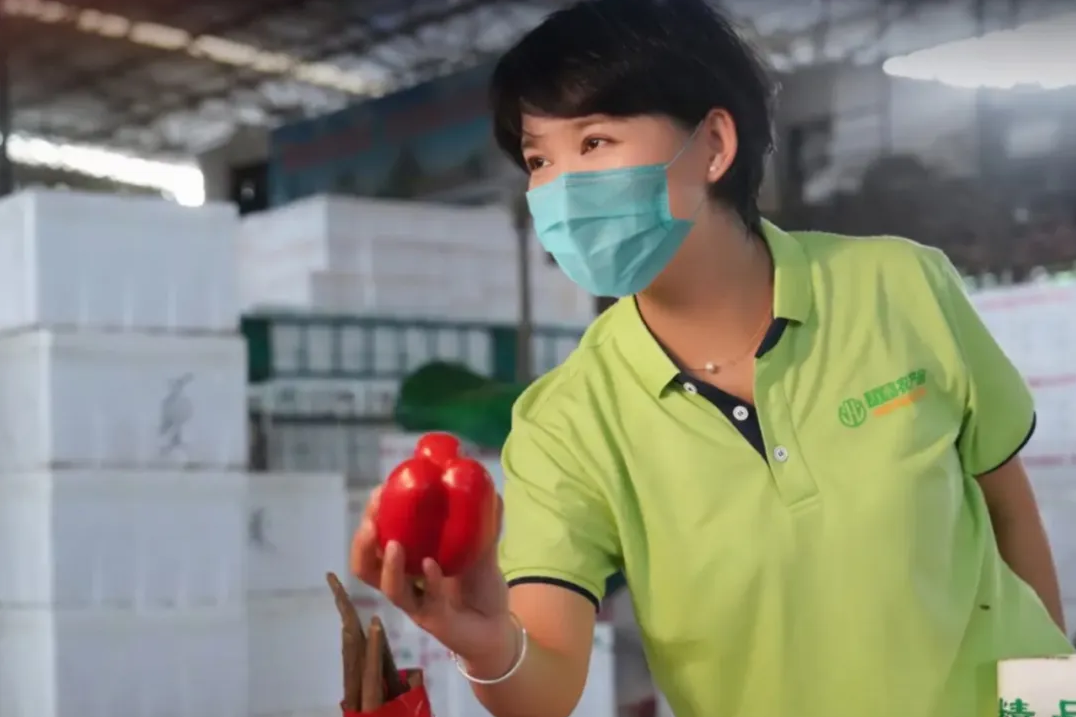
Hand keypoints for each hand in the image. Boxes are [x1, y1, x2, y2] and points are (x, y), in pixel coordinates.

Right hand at [350, 487, 514, 669]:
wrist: (498, 626)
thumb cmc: (480, 587)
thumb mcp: (481, 550)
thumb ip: (482, 524)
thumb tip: (488, 488)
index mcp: (408, 562)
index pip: (377, 538)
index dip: (372, 516)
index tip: (379, 490)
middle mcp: (405, 583)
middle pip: (367, 565)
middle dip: (363, 541)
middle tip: (372, 519)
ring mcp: (417, 604)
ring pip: (389, 588)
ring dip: (388, 565)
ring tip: (393, 544)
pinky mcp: (434, 620)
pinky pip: (427, 601)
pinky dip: (429, 580)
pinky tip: (431, 565)